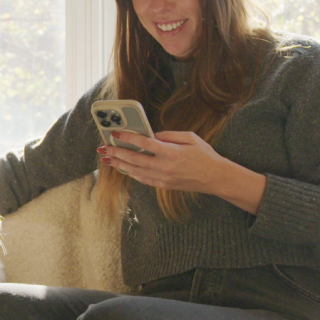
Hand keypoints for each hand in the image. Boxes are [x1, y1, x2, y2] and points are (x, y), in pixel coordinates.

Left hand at [97, 131, 266, 214]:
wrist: (215, 178)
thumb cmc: (204, 155)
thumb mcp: (190, 137)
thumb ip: (170, 135)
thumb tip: (152, 135)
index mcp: (172, 152)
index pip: (145, 144)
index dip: (128, 138)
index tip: (116, 133)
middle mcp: (165, 167)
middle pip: (135, 159)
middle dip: (117, 153)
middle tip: (103, 148)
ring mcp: (163, 178)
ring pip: (135, 171)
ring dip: (120, 164)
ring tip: (107, 159)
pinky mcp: (164, 186)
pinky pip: (143, 179)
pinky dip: (131, 173)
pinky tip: (123, 168)